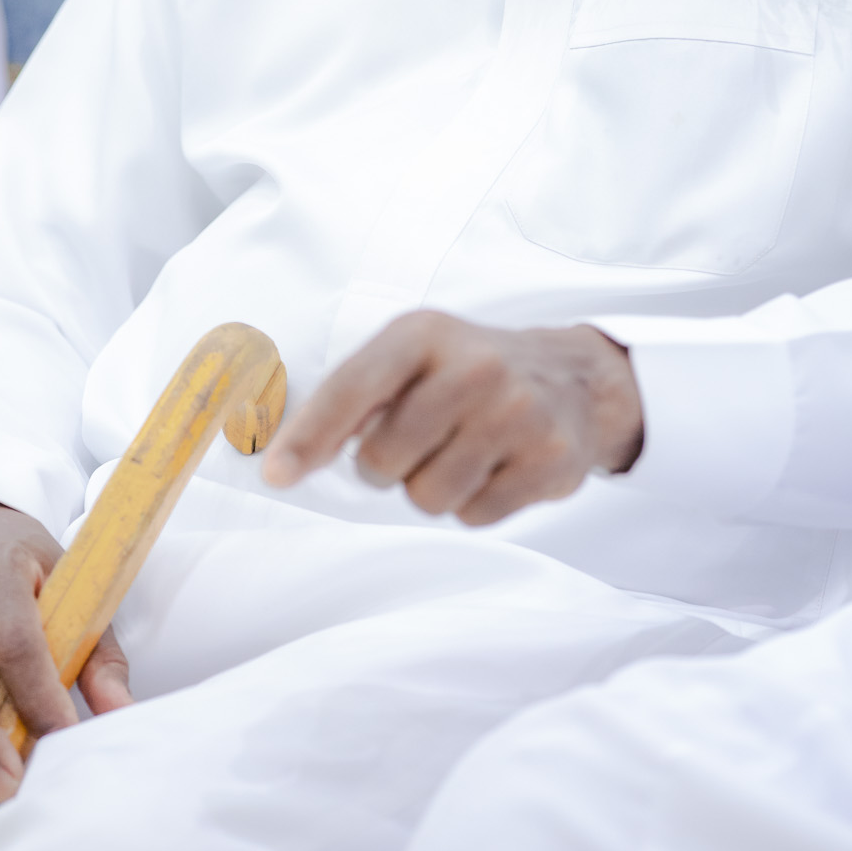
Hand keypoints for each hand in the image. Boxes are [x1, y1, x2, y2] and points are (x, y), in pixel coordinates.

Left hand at [261, 313, 642, 522]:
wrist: (574, 377)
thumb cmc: (470, 368)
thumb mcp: (414, 352)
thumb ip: (356, 392)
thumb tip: (289, 454)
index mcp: (424, 334)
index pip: (352, 389)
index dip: (308, 438)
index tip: (277, 475)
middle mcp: (473, 367)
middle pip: (382, 461)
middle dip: (387, 467)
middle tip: (419, 442)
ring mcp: (517, 413)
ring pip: (427, 498)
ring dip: (433, 487)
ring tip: (462, 451)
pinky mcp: (548, 460)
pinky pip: (475, 517)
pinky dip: (474, 503)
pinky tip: (496, 466)